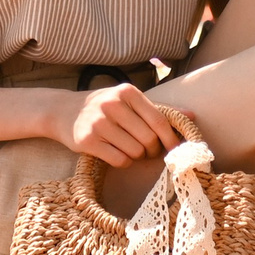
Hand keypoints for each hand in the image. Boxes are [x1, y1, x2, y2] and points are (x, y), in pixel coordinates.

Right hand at [57, 83, 180, 166]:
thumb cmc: (103, 107)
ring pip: (135, 151)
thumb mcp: (128, 100)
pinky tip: (118, 154)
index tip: (175, 149)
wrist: (63, 111)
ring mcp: (98, 123)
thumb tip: (192, 116)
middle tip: (148, 151)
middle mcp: (112, 105)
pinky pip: (119, 160)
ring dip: (138, 157)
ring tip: (131, 150)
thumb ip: (158, 108)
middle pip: (148, 138)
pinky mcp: (87, 141)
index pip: (159, 120)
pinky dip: (124, 162)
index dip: (170, 138)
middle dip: (153, 150)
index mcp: (127, 92)